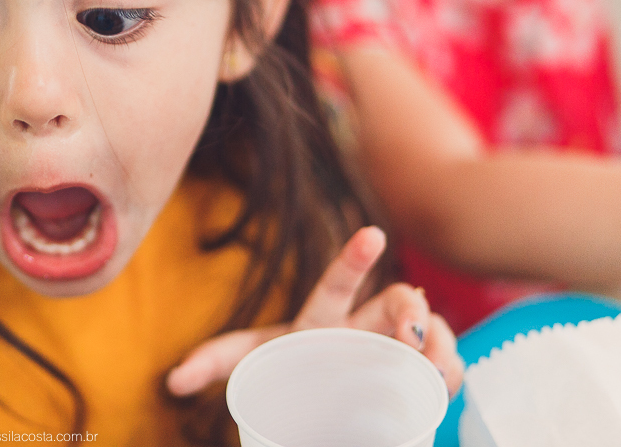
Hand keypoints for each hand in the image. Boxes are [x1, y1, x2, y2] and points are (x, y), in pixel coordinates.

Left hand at [166, 226, 463, 396]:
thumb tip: (172, 381)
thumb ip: (215, 362)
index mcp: (324, 316)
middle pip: (396, 303)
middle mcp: (365, 323)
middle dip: (410, 310)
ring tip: (433, 371)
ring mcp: (397, 345)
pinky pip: (443, 364)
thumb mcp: (252, 357)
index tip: (371, 234)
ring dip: (436, 348)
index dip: (352, 258)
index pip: (337, 283)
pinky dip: (448, 372)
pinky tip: (443, 385)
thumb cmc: (286, 361)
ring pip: (428, 332)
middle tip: (410, 333)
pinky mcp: (418, 370)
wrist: (322, 386)